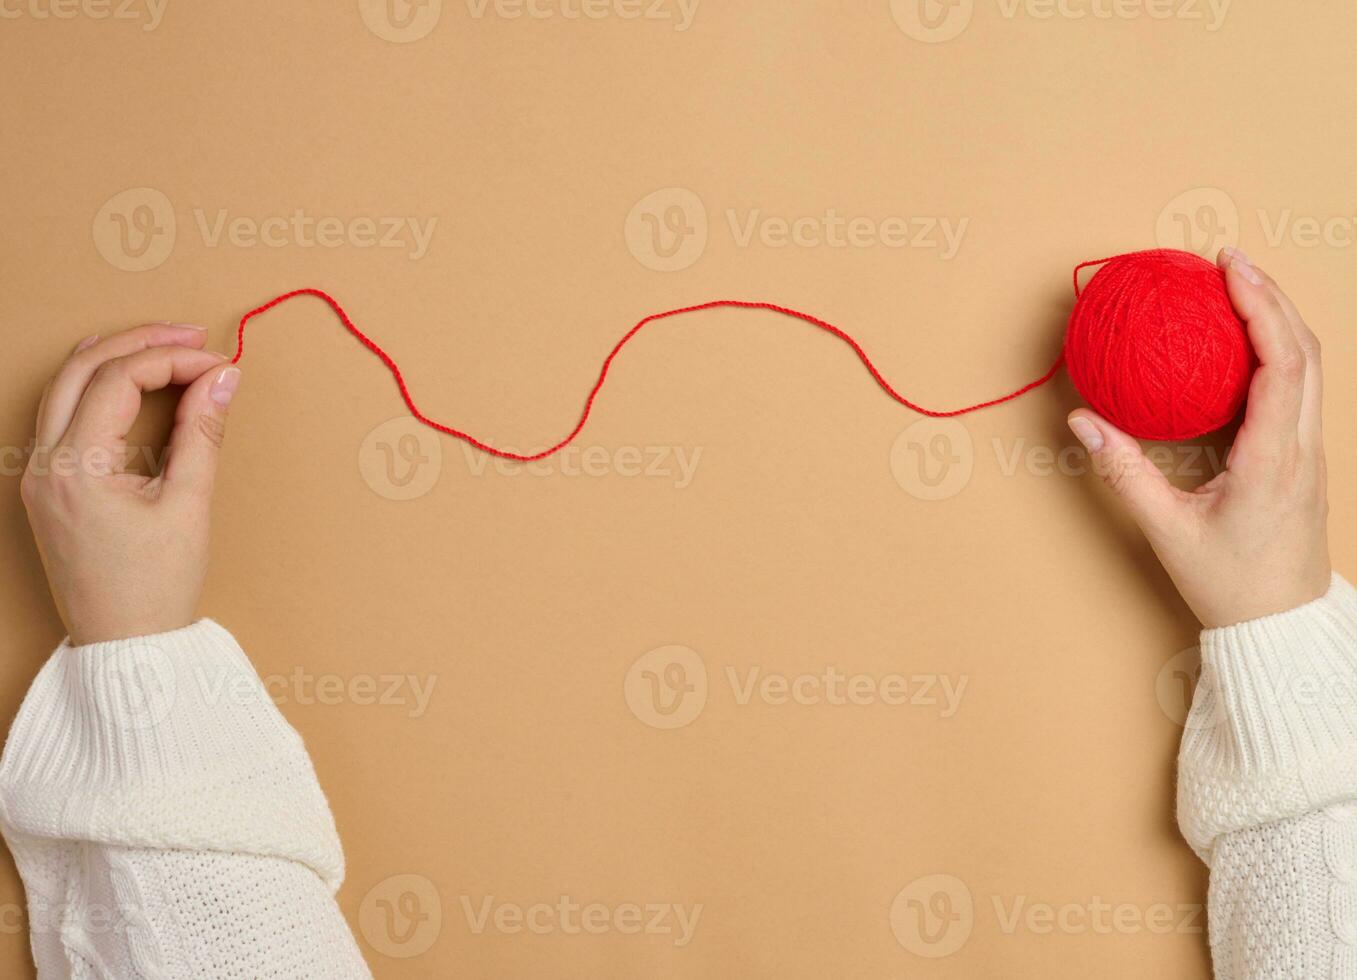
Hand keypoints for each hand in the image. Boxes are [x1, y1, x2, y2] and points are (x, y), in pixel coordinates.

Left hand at [19, 323, 241, 644]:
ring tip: (169, 351)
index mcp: (75, 468)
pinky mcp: (45, 486)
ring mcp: (36, 475)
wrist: (125, 647)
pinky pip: (62, 414)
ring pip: (64, 385)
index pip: (120, 379)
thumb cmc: (156, 588)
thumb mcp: (189, 505)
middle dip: (141, 342)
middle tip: (195, 337)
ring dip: (116, 358)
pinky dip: (98, 387)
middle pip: (82, 368)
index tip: (221, 365)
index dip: (173, 360)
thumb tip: (223, 378)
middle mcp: (42, 464)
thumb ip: (203, 432)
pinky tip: (131, 382)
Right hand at [1067, 247, 1330, 628]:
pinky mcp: (1302, 458)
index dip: (1259, 305)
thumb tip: (1083, 420)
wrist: (1281, 624)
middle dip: (1270, 295)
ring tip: (1236, 289)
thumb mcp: (1167, 529)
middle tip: (1227, 262)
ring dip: (1277, 319)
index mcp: (1273, 457)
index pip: (1279, 361)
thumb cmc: (1230, 583)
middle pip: (1304, 349)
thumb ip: (1123, 470)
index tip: (1228, 268)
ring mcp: (1309, 451)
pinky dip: (1275, 350)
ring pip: (1309, 366)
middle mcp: (1301, 445)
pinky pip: (1297, 388)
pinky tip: (1240, 344)